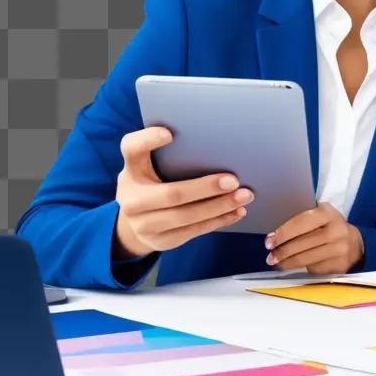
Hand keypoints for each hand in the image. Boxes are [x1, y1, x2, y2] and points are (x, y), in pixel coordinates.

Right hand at [113, 126, 254, 258]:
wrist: (133, 222)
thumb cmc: (150, 183)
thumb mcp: (148, 167)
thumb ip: (166, 155)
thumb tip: (216, 142)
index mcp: (131, 170)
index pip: (131, 149)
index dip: (148, 139)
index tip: (169, 133)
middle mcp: (131, 198)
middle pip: (171, 194)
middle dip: (206, 188)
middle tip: (233, 180)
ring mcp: (143, 224)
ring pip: (187, 217)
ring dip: (219, 207)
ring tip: (244, 196)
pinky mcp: (160, 241)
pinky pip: (194, 231)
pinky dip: (219, 220)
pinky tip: (237, 212)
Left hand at [263, 201, 364, 274]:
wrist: (356, 243)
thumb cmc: (329, 227)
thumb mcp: (320, 216)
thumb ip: (302, 221)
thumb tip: (275, 236)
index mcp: (328, 213)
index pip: (300, 223)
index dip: (282, 234)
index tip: (269, 241)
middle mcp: (336, 231)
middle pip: (302, 244)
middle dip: (282, 251)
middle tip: (270, 256)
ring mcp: (340, 250)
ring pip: (306, 259)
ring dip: (288, 262)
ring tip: (277, 263)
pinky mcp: (340, 266)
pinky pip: (315, 269)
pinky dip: (303, 268)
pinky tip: (296, 266)